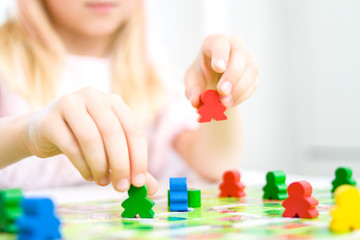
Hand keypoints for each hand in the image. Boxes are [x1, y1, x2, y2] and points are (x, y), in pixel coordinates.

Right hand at [24, 87, 157, 194]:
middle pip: (113, 133)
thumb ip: (130, 165)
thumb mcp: (109, 147)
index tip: (139, 182)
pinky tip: (88, 175)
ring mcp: (69, 104)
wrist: (43, 131)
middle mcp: (93, 97)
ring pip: (91, 139)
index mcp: (113, 101)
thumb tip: (152, 189)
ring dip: (100, 166)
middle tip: (121, 187)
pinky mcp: (49, 119)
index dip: (139, 157)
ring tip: (103, 181)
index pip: (133, 129)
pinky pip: (70, 146)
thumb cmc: (83, 139)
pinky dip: (82, 166)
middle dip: (120, 165)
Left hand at [185, 34, 257, 107]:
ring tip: (224, 102)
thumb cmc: (202, 75)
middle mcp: (234, 45)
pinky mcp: (253, 73)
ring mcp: (247, 58)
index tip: (218, 68)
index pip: (220, 43)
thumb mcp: (192, 81)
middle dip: (232, 75)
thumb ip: (192, 90)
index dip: (220, 55)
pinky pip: (252, 83)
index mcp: (215, 42)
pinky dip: (242, 95)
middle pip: (239, 55)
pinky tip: (230, 103)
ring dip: (238, 88)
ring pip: (250, 70)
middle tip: (222, 92)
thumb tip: (195, 101)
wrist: (213, 81)